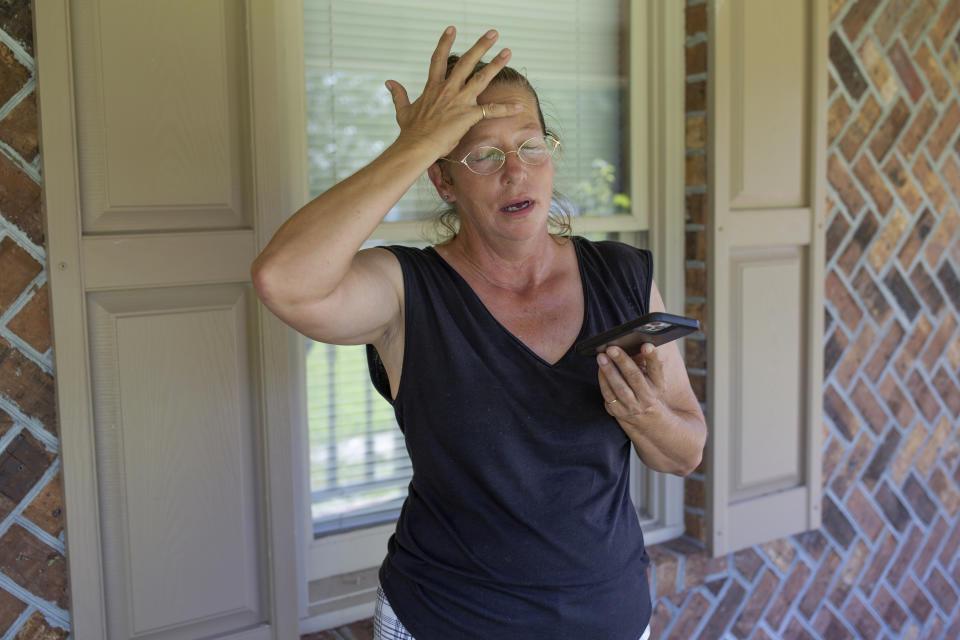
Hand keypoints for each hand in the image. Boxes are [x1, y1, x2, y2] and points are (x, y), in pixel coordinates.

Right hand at [384, 27, 520, 156]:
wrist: (417, 146)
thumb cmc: (410, 131)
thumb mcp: (403, 110)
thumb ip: (398, 94)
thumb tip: (389, 82)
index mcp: (433, 87)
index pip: (438, 59)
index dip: (445, 42)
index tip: (452, 29)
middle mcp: (448, 90)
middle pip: (466, 62)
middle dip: (481, 46)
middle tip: (493, 33)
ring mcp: (459, 101)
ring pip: (481, 78)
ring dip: (496, 64)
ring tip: (507, 52)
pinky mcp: (468, 115)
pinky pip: (491, 110)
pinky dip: (506, 109)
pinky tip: (519, 106)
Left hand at [597, 343, 666, 418]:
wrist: (642, 416)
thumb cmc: (644, 388)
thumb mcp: (649, 376)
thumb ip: (643, 361)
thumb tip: (633, 347)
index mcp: (658, 385)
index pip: (657, 369)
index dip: (652, 357)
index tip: (646, 345)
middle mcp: (648, 398)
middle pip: (635, 377)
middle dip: (622, 361)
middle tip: (611, 349)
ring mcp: (633, 406)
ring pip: (620, 388)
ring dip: (609, 371)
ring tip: (601, 357)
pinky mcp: (618, 411)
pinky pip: (608, 394)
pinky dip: (603, 380)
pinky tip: (600, 369)